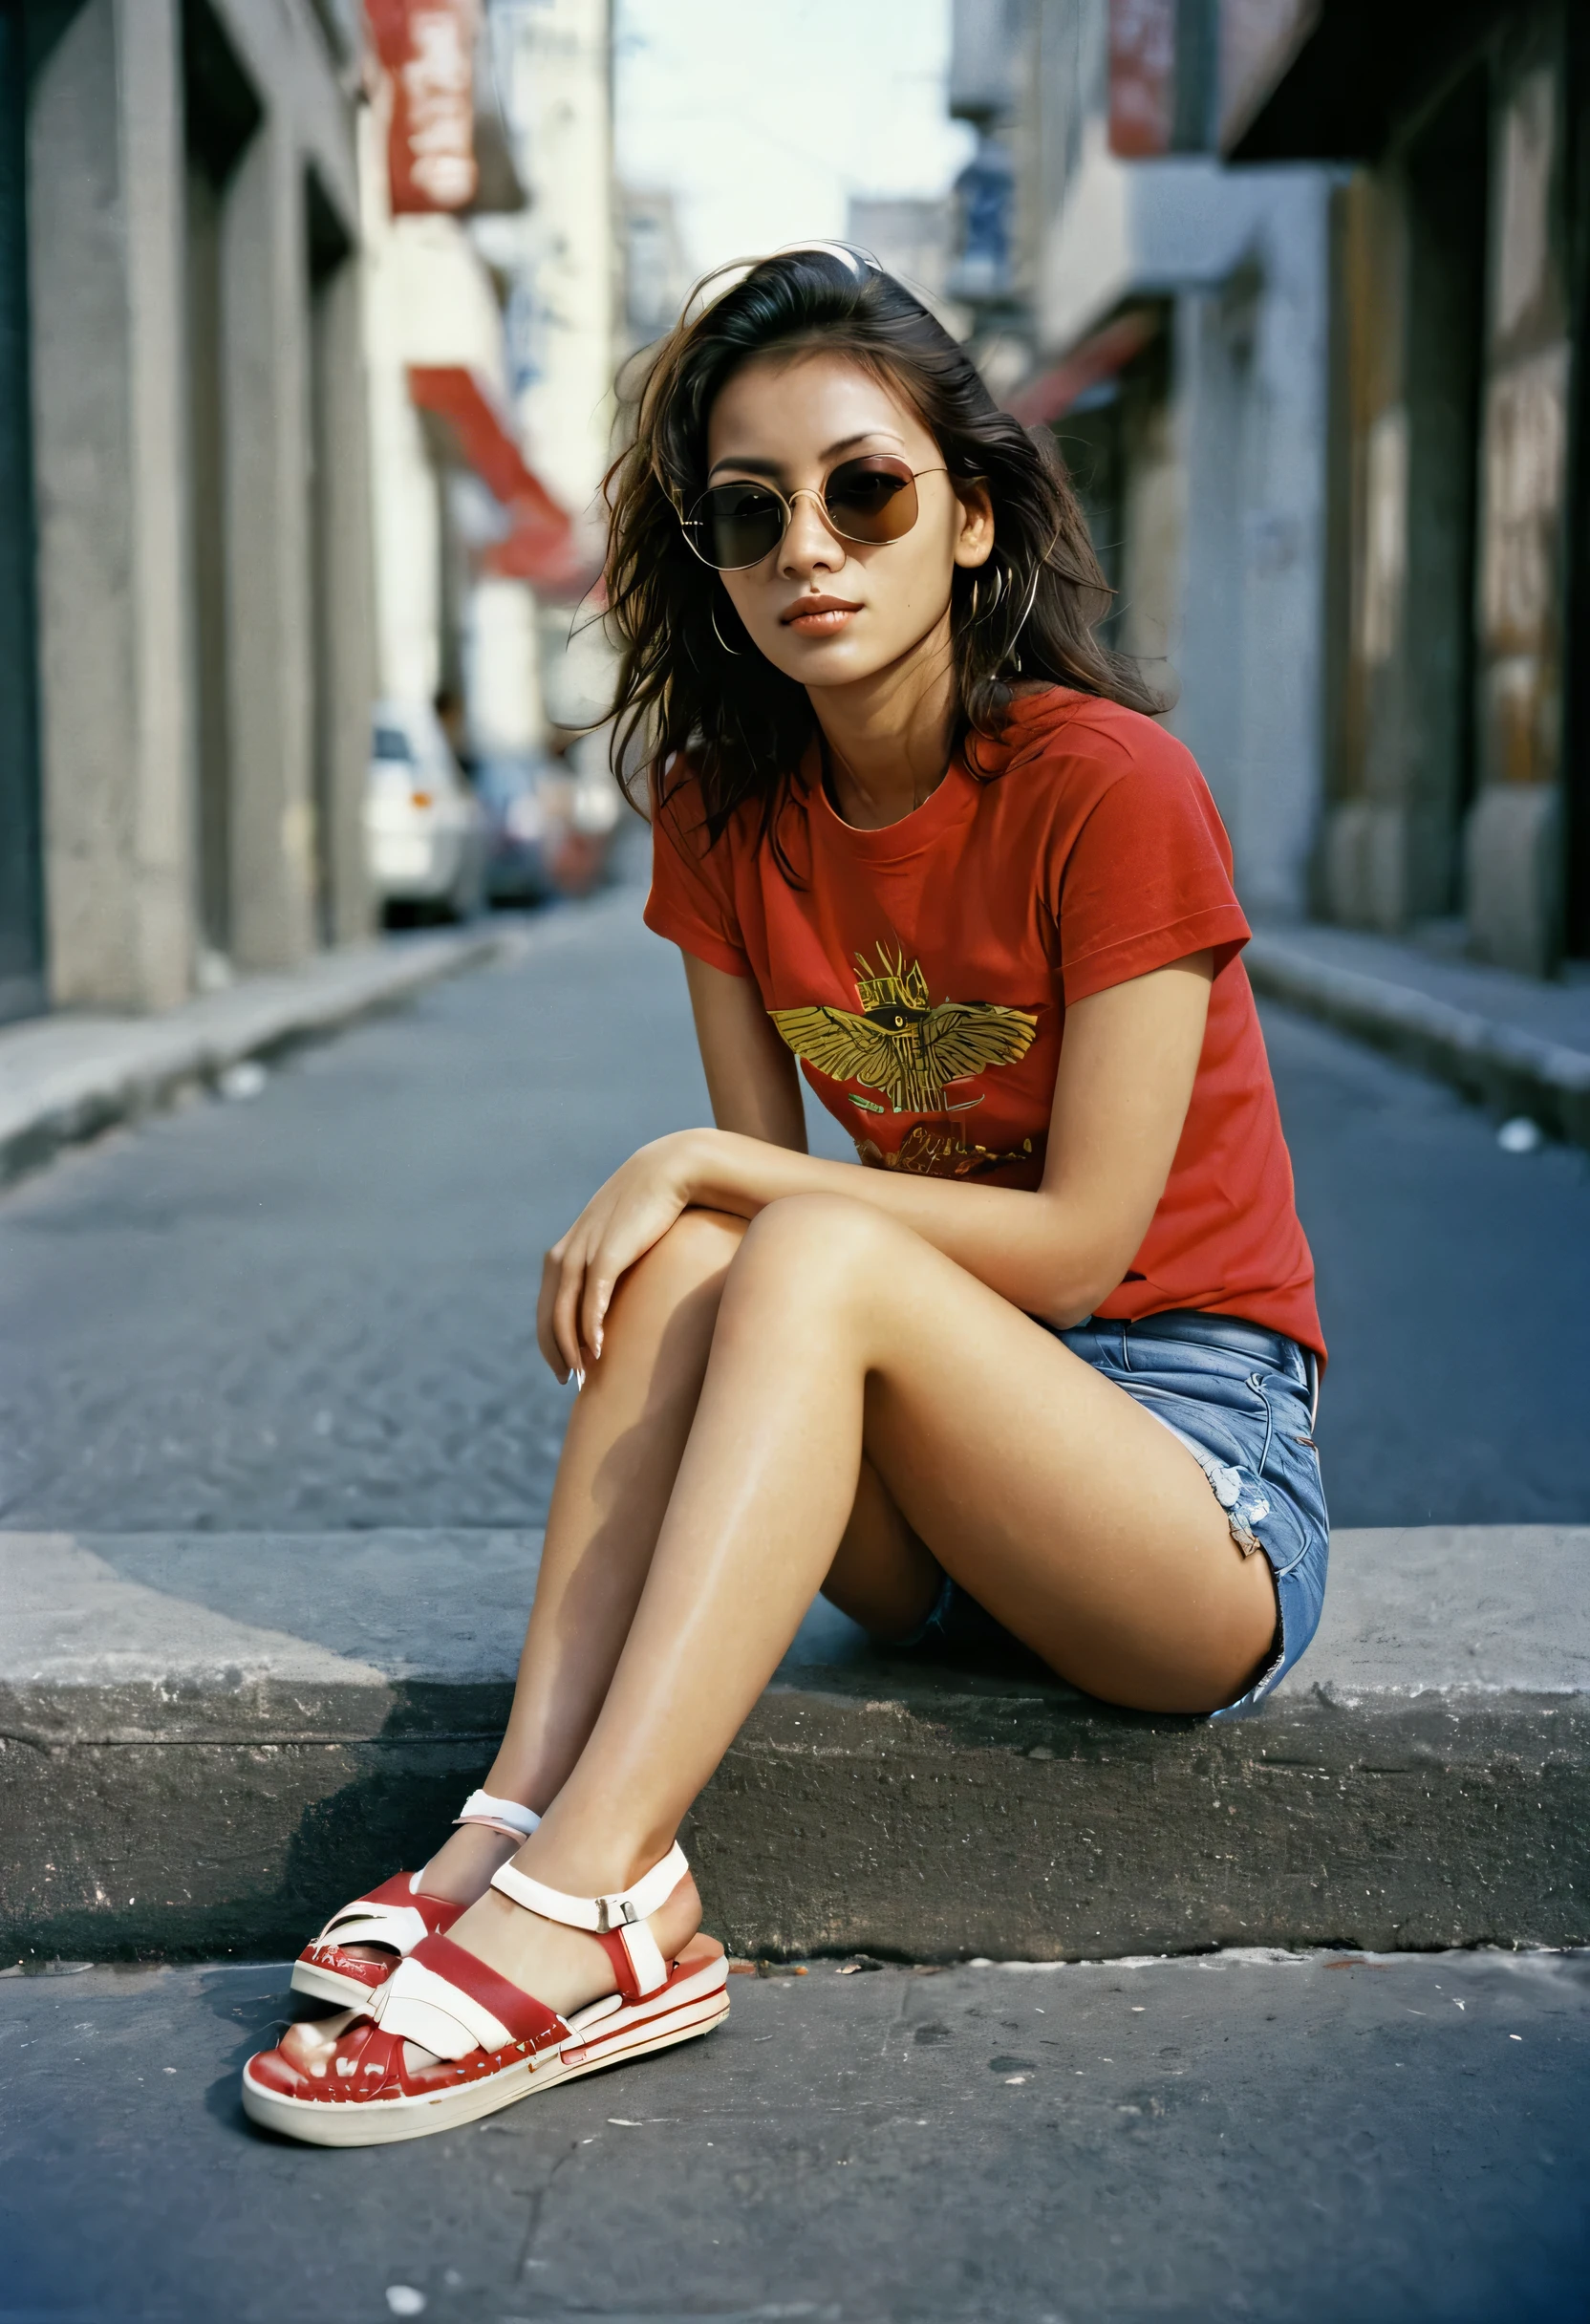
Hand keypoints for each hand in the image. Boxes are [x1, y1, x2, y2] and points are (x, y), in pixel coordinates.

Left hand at [536, 1132, 706, 1381]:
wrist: (670, 1170)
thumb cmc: (653, 1207)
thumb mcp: (625, 1238)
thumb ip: (614, 1262)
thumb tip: (623, 1293)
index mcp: (566, 1251)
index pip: (546, 1305)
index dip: (551, 1339)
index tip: (565, 1367)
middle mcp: (567, 1253)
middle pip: (549, 1314)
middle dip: (556, 1350)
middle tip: (569, 1381)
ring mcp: (585, 1253)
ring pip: (564, 1312)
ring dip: (571, 1348)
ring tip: (583, 1375)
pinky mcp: (608, 1253)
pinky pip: (592, 1300)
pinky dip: (591, 1328)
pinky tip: (599, 1350)